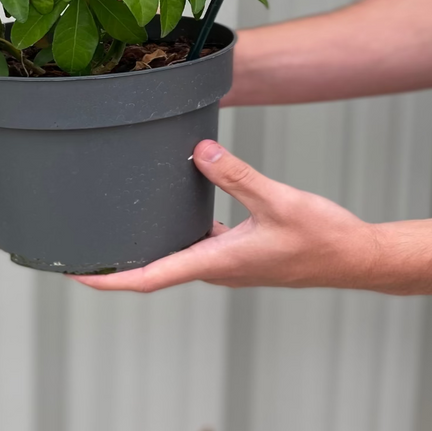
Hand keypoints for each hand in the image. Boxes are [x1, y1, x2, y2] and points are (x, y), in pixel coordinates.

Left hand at [72, 140, 380, 291]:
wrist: (356, 257)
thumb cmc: (322, 237)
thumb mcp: (276, 200)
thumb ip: (235, 175)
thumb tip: (198, 152)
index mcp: (216, 262)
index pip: (149, 278)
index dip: (108, 278)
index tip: (75, 273)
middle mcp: (216, 268)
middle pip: (153, 270)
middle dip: (116, 265)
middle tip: (79, 249)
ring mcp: (229, 263)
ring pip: (174, 257)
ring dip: (144, 250)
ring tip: (114, 229)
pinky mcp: (242, 252)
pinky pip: (197, 244)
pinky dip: (175, 233)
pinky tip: (174, 209)